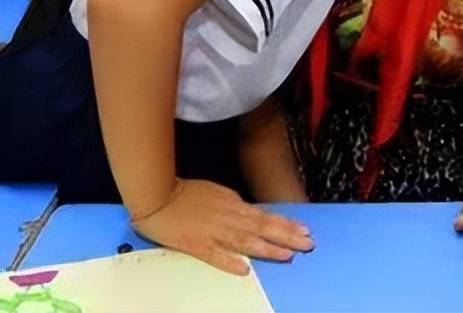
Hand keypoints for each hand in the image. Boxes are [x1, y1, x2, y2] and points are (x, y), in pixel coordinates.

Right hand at [131, 178, 313, 275]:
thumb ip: (233, 205)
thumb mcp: (214, 193)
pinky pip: (215, 255)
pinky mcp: (196, 244)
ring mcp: (213, 231)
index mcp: (231, 203)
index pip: (262, 215)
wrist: (155, 194)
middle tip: (307, 242)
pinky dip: (229, 260)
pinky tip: (244, 269)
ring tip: (287, 255)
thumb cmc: (183, 194)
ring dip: (267, 247)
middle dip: (286, 235)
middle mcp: (227, 216)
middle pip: (261, 226)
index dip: (284, 223)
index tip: (303, 229)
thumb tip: (251, 213)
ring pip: (245, 240)